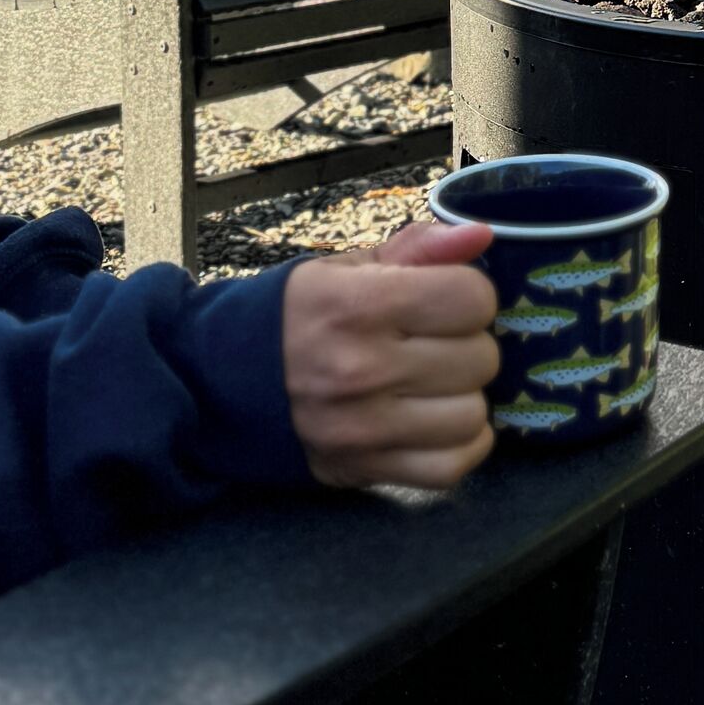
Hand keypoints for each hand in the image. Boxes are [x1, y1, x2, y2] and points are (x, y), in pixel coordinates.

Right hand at [282, 217, 500, 497]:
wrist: (223, 383)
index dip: (469, 295)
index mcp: (359, 305)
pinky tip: (440, 422)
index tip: (445, 300)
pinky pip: (452, 467)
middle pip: (480, 358)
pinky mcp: (365, 469)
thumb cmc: (296, 316)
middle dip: (467, 344)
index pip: (471, 298)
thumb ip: (418, 249)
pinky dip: (460, 445)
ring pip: (472, 415)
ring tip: (435, 384)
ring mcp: (364, 427)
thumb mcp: (345, 269)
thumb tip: (480, 236)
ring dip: (463, 397)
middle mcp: (362, 368)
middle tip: (435, 343)